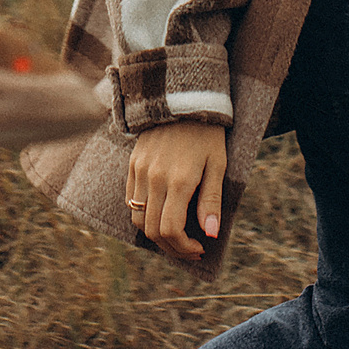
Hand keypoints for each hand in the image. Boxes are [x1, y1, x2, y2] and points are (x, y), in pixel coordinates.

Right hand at [128, 120, 227, 262]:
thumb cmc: (207, 134)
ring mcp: (140, 171)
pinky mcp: (132, 164)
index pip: (170, 230)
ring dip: (155, 234)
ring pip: (137, 218)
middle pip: (152, 230)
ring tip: (175, 235)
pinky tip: (161, 214)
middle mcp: (154, 178)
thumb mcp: (218, 165)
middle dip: (171, 247)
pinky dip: (143, 215)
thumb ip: (211, 201)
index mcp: (178, 181)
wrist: (183, 99)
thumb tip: (210, 234)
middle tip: (189, 249)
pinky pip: (130, 200)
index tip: (199, 248)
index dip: (183, 247)